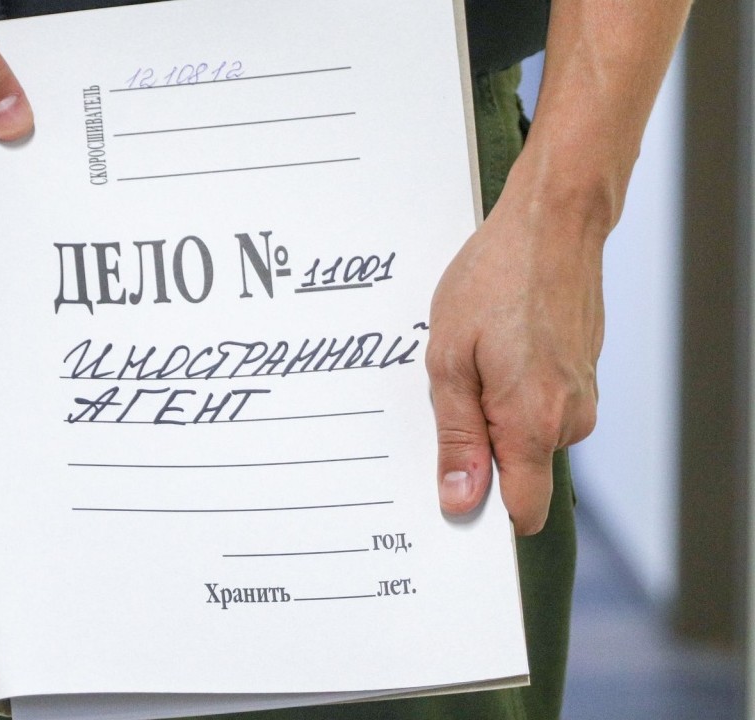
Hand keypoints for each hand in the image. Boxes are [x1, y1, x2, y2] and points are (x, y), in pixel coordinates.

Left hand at [425, 183, 603, 534]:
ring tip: (472, 364)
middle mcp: (569, 420)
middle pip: (519, 473)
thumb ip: (457, 437)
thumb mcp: (450, 360)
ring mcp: (581, 397)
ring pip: (528, 438)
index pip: (523, 512)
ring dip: (494, 416)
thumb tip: (461, 500)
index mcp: (534, 423)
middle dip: (481, 451)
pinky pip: (541, 408)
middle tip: (451, 397)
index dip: (485, 513)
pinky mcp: (582, 378)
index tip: (452, 500)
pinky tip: (494, 353)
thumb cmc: (496, 279)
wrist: (553, 223)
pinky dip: (513, 394)